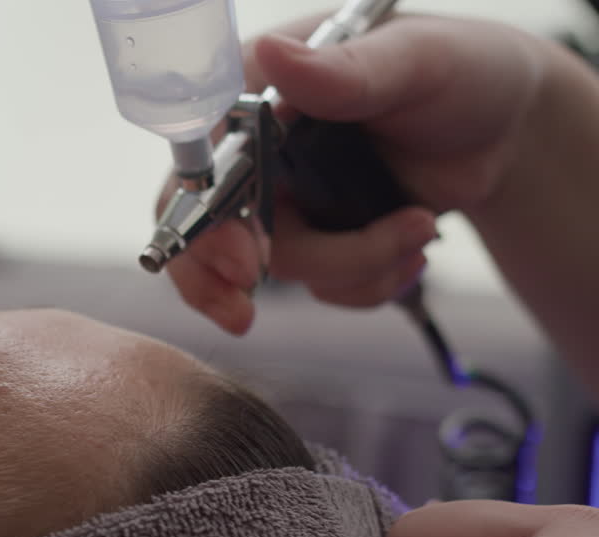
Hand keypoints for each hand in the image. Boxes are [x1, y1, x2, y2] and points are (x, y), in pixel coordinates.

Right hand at [160, 14, 551, 333]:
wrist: (508, 129)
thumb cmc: (458, 70)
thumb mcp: (411, 60)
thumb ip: (342, 71)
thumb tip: (271, 55)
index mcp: (258, 94)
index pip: (197, 161)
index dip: (197, 217)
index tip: (237, 259)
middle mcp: (259, 151)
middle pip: (207, 230)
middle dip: (224, 279)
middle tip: (245, 314)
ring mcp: (288, 202)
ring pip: (283, 266)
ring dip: (354, 264)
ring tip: (421, 228)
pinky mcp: (322, 242)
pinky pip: (325, 288)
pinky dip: (371, 283)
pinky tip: (414, 248)